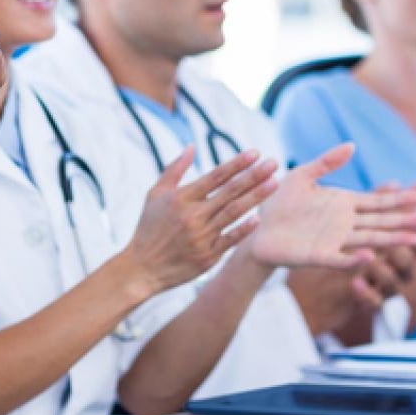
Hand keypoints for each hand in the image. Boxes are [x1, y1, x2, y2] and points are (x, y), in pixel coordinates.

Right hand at [123, 147, 277, 295]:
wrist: (141, 268)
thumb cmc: (149, 227)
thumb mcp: (155, 194)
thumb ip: (174, 169)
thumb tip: (192, 146)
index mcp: (182, 198)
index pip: (215, 176)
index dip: (237, 164)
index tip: (256, 153)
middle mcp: (193, 216)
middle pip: (230, 192)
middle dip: (254, 176)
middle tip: (274, 163)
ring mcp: (201, 237)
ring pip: (234, 212)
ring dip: (256, 197)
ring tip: (274, 183)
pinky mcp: (207, 256)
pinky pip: (230, 239)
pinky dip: (244, 229)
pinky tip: (258, 218)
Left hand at [250, 144, 415, 269]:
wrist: (255, 227)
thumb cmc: (278, 202)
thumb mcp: (303, 176)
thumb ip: (327, 162)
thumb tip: (352, 145)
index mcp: (343, 203)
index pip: (377, 201)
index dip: (398, 199)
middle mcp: (344, 223)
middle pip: (380, 222)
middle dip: (403, 220)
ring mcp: (333, 241)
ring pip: (368, 241)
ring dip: (390, 240)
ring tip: (413, 240)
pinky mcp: (318, 256)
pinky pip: (340, 259)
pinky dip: (355, 260)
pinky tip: (370, 257)